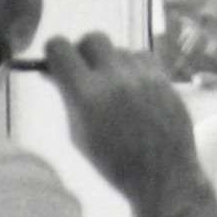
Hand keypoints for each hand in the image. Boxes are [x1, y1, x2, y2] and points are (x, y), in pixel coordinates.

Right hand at [43, 32, 202, 212]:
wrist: (163, 178)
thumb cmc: (115, 164)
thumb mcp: (79, 134)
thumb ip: (67, 98)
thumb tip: (53, 71)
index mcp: (86, 95)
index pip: (59, 48)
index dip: (54, 53)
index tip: (57, 62)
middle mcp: (114, 79)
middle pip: (92, 38)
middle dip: (85, 51)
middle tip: (85, 70)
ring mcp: (143, 77)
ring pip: (120, 49)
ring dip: (112, 63)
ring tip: (115, 90)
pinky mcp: (164, 80)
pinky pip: (142, 57)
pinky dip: (134, 68)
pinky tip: (134, 89)